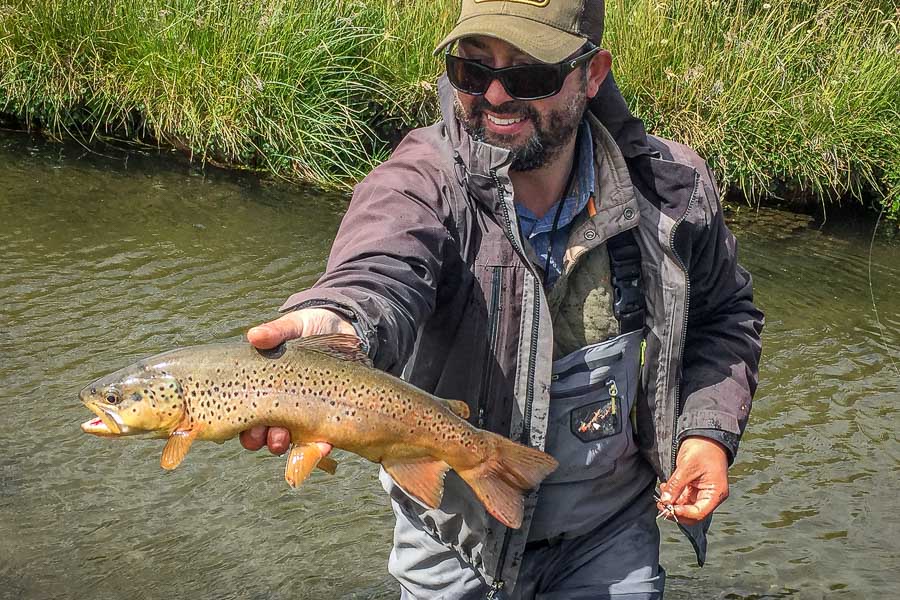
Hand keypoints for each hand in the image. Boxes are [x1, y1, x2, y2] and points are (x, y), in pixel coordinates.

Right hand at [239, 308, 354, 454]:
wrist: (345, 329)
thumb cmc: (311, 326)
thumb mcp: (293, 326)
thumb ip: (276, 332)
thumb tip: (254, 335)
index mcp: (261, 385)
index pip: (242, 412)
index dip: (241, 425)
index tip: (248, 424)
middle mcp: (276, 405)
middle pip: (260, 434)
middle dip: (263, 439)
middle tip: (273, 434)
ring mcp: (300, 414)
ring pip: (285, 441)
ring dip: (285, 444)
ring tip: (289, 439)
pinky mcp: (323, 419)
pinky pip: (317, 440)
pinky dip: (318, 447)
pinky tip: (324, 445)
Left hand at [656, 436, 728, 525]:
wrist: (705, 435)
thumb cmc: (703, 449)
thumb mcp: (687, 467)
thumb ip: (676, 485)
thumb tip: (666, 501)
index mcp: (715, 493)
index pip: (699, 512)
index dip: (683, 513)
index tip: (669, 508)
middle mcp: (710, 495)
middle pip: (693, 513)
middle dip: (676, 511)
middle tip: (662, 505)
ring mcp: (702, 492)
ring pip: (686, 506)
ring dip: (673, 504)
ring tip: (661, 495)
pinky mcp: (694, 487)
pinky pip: (683, 498)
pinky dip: (673, 496)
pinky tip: (665, 489)